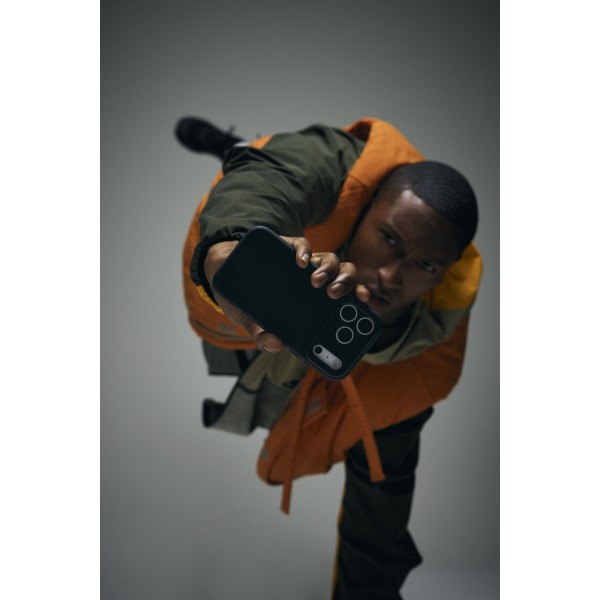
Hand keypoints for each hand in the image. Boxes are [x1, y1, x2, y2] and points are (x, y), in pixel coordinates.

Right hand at [203, 236, 369, 351]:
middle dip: (345, 283)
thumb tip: (275, 345)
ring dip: (328, 269)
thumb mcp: (250, 321)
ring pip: (330, 259)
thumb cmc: (244, 301)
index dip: (358, 296)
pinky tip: (300, 261)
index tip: (363, 301)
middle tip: (333, 295)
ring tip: (315, 281)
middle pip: (344, 275)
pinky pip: (303, 245)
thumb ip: (262, 333)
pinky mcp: (287, 247)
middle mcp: (316, 280)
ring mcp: (304, 264)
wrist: (224, 271)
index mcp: (316, 301)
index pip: (346, 296)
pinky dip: (305, 251)